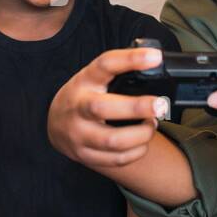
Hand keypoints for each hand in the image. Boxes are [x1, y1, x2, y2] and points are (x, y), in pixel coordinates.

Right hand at [47, 46, 169, 168]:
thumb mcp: (93, 77)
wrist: (56, 124)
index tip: (155, 57)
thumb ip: (117, 71)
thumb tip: (155, 61)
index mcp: (84, 81)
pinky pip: (116, 159)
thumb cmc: (83, 96)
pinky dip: (137, 152)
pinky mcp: (84, 155)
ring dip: (142, 134)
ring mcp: (78, 134)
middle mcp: (77, 107)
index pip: (105, 65)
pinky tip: (142, 142)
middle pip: (103, 108)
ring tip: (151, 124)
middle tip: (160, 105)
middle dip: (136, 107)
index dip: (130, 59)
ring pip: (113, 140)